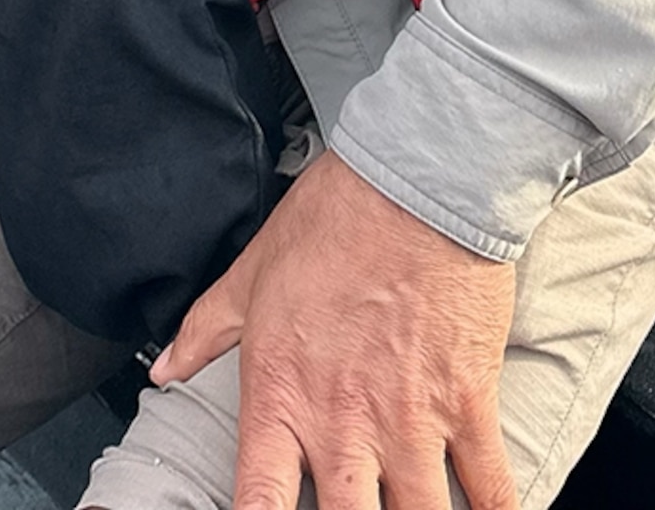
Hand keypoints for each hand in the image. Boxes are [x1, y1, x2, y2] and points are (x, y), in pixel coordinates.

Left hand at [152, 149, 517, 509]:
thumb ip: (206, 330)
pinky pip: (490, 486)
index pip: (259, 505)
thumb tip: (164, 368)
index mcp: (282, 397)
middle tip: (354, 509)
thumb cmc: (335, 218)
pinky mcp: (468, 402)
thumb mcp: (253, 272)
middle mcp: (344, 423)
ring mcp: (410, 420)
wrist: (415, 177)